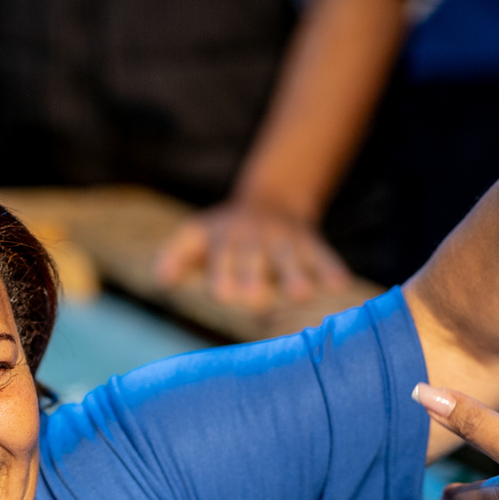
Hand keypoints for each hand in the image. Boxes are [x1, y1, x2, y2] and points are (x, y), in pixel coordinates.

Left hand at [155, 202, 350, 310]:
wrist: (270, 200)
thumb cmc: (225, 232)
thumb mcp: (197, 235)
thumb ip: (176, 255)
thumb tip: (161, 278)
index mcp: (225, 238)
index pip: (221, 256)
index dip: (222, 273)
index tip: (223, 294)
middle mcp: (255, 238)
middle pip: (254, 258)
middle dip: (254, 276)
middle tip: (253, 299)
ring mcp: (285, 239)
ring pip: (289, 257)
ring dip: (294, 275)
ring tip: (301, 295)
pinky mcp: (311, 242)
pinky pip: (322, 254)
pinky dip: (330, 267)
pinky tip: (337, 283)